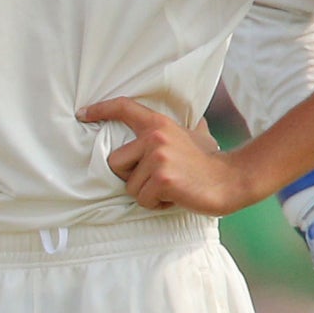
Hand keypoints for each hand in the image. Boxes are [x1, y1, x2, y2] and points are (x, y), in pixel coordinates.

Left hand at [80, 97, 252, 214]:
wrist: (231, 180)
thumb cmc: (209, 161)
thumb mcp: (194, 134)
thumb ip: (177, 129)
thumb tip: (182, 122)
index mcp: (159, 124)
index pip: (124, 108)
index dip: (100, 109)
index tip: (82, 114)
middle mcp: (155, 137)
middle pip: (115, 162)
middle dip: (131, 178)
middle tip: (156, 179)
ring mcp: (158, 157)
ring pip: (130, 186)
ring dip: (147, 194)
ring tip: (171, 188)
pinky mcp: (163, 179)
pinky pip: (143, 200)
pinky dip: (157, 204)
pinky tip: (175, 197)